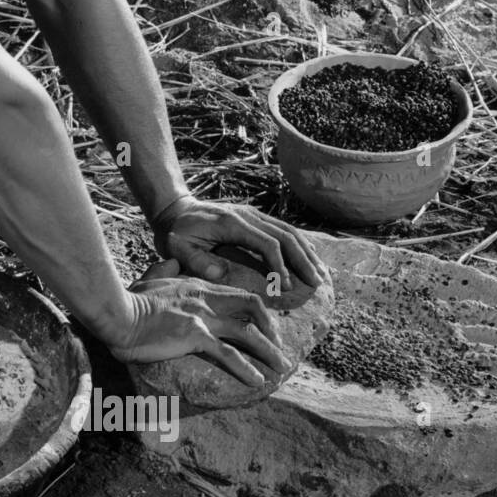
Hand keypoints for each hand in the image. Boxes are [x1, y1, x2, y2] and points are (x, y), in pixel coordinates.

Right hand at [103, 258, 290, 386]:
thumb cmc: (127, 300)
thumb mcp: (148, 278)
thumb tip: (171, 261)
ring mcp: (203, 317)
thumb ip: (163, 269)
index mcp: (198, 286)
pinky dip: (246, 368)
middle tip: (280, 347)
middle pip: (252, 307)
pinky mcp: (195, 335)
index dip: (258, 311)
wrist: (117, 313)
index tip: (267, 327)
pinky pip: (228, 354)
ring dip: (268, 352)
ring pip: (247, 333)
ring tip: (280, 369)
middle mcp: (206, 299)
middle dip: (271, 328)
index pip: (237, 294)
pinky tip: (257, 380)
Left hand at [150, 195, 326, 289]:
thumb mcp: (176, 248)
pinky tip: (311, 256)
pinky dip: (300, 243)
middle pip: (285, 236)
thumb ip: (196, 261)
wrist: (175, 210)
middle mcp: (248, 215)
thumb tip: (220, 275)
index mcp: (232, 223)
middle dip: (303, 260)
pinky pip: (283, 229)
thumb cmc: (175, 233)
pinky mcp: (255, 218)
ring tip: (321, 273)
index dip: (279, 265)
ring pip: (288, 231)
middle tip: (316, 282)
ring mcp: (253, 215)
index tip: (287, 287)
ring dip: (306, 252)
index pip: (266, 243)